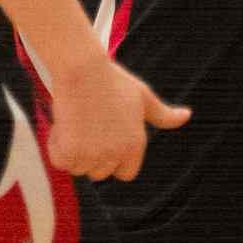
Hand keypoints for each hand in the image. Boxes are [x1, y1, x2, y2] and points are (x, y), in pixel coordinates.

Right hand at [39, 51, 187, 182]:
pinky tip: (64, 124)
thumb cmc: (111, 80)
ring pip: (78, 168)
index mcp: (136, 145)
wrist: (83, 69)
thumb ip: (163, 114)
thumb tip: (186, 116)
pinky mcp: (70, 152)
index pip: (125, 173)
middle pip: (99, 172)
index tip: (102, 139)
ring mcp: (93, 155)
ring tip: (76, 122)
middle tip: (87, 126)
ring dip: (72, 149)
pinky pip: (60, 161)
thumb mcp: (142, 96)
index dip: (112, 159)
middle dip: (90, 154)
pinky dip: (56, 146)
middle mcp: (116, 154)